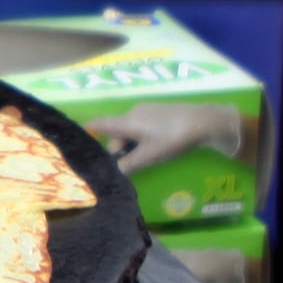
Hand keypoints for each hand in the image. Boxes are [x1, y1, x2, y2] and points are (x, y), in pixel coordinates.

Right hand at [85, 102, 244, 172]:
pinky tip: (157, 147)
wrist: (204, 122)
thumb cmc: (173, 139)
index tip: (78, 136)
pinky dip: (142, 138)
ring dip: (132, 144)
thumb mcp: (150, 156)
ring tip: (147, 158)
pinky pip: (142, 125)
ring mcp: (147, 110)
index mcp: (126, 122)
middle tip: (130, 166)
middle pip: (117, 132)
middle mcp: (132, 112)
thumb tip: (114, 172)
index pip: (100, 124)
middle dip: (119, 149)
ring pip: (130, 129)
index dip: (88, 129)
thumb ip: (130, 164)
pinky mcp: (159, 111)